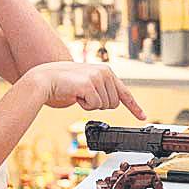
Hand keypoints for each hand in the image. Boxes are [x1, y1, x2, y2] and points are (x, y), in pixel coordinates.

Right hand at [25, 62, 145, 119]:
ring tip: (79, 93)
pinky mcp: (89, 85)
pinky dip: (84, 105)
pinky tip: (76, 95)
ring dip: (90, 104)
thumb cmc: (66, 83)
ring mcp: (98, 77)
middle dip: (100, 105)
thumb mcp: (89, 83)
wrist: (46, 79)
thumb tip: (112, 102)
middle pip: (114, 104)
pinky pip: (94, 106)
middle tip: (86, 97)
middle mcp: (105, 72)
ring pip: (104, 106)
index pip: (124, 92)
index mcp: (107, 71)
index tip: (142, 117)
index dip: (134, 106)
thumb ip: (102, 89)